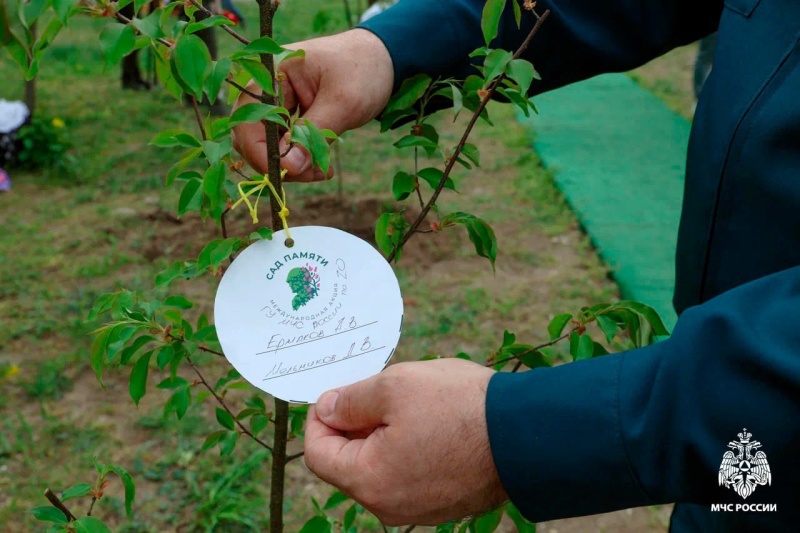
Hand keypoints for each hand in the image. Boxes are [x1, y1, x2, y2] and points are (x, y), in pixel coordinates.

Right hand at [231, 29, 393, 181]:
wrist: (383, 61)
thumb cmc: (363, 71)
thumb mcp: (342, 103)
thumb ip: (313, 134)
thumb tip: (287, 168)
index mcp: (272, 72)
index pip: (247, 119)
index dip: (260, 151)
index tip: (288, 172)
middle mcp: (267, 88)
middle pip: (251, 136)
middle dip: (279, 162)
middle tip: (313, 174)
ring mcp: (277, 103)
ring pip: (267, 146)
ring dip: (291, 165)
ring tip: (322, 170)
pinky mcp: (289, 116)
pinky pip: (283, 145)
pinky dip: (299, 159)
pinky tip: (321, 165)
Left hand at [304, 359, 507, 525]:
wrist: (527, 435)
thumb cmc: (459, 408)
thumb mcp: (394, 386)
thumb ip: (350, 400)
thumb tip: (326, 409)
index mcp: (370, 481)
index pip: (318, 454)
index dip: (319, 418)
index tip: (335, 392)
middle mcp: (390, 505)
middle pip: (349, 462)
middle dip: (354, 424)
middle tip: (375, 390)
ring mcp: (419, 508)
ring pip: (381, 467)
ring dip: (382, 434)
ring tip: (408, 402)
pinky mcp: (444, 502)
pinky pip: (409, 474)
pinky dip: (407, 448)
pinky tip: (429, 422)